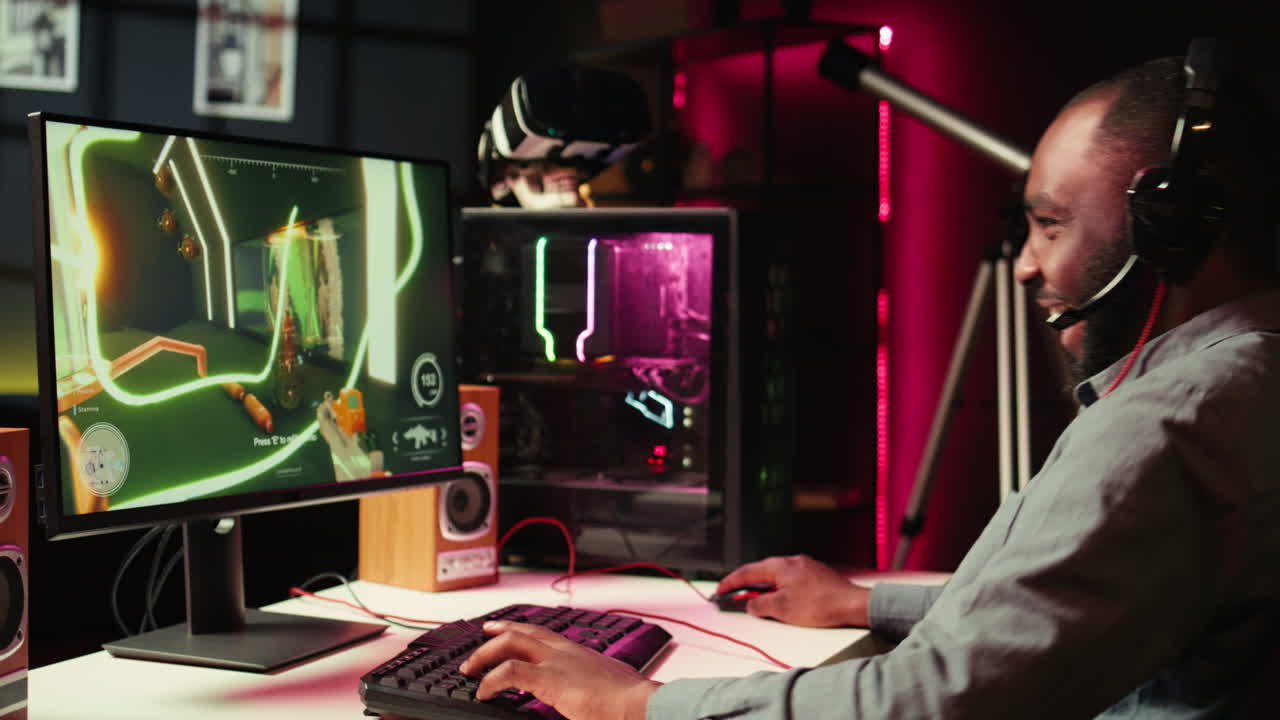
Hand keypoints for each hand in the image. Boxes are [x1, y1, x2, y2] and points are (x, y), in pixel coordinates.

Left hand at [459, 621, 660, 719]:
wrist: (640, 705)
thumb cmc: (632, 702)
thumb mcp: (608, 686)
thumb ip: (593, 685)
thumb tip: (591, 697)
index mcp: (580, 653)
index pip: (544, 633)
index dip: (521, 629)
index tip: (505, 629)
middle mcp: (566, 651)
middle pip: (524, 631)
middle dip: (497, 633)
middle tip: (482, 637)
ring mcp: (557, 662)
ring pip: (511, 644)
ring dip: (485, 655)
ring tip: (470, 669)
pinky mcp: (550, 679)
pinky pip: (509, 673)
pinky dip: (490, 681)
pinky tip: (483, 692)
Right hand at [718, 554, 869, 627]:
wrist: (852, 604)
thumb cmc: (820, 605)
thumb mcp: (782, 609)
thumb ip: (760, 605)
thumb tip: (751, 605)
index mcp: (780, 566)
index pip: (747, 572)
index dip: (730, 583)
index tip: (719, 591)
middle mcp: (791, 561)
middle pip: (760, 571)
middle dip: (745, 585)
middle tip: (732, 597)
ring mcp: (804, 566)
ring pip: (775, 576)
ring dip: (762, 588)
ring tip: (755, 602)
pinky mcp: (814, 574)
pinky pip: (788, 579)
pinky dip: (777, 588)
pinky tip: (779, 600)